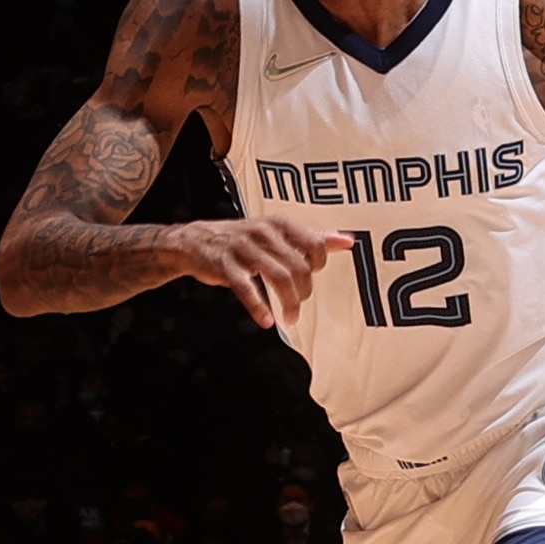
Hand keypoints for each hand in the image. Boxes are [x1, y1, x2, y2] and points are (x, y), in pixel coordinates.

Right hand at [170, 218, 355, 327]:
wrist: (196, 241)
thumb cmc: (243, 239)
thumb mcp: (277, 233)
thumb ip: (312, 238)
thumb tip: (348, 241)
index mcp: (279, 223)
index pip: (314, 243)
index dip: (318, 264)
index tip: (312, 275)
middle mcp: (263, 232)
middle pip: (298, 266)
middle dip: (304, 291)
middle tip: (299, 304)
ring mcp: (243, 248)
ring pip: (278, 277)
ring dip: (288, 303)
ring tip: (290, 317)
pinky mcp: (225, 266)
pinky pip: (246, 289)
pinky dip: (258, 308)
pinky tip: (266, 320)